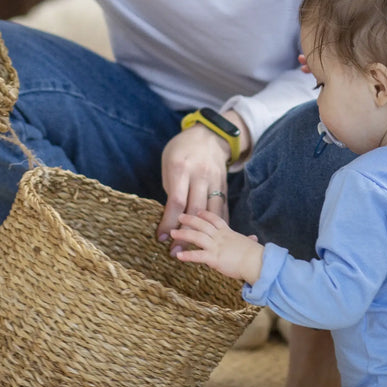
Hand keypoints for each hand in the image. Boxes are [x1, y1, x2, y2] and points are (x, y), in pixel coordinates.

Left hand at [156, 110, 247, 241]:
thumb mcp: (169, 163)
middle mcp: (200, 175)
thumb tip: (170, 215)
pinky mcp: (225, 185)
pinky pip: (222, 208)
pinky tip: (212, 239)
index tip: (161, 237)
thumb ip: (171, 187)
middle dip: (184, 233)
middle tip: (174, 251)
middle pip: (194, 210)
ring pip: (211, 212)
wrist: (209, 135)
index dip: (168, 222)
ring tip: (192, 250)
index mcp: (181, 168)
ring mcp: (215, 181)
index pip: (176, 201)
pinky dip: (217, 225)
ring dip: (202, 233)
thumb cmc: (182, 150)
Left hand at [171, 211, 263, 283]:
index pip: (215, 220)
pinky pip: (198, 256)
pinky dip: (187, 255)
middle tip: (180, 216)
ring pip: (197, 237)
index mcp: (228, 233)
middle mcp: (220, 237)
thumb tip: (254, 239)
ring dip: (183, 234)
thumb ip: (248, 240)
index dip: (206, 215)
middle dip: (190, 219)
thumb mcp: (250, 243)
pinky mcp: (214, 258)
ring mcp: (216, 247)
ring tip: (172, 233)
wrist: (257, 262)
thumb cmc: (256, 254)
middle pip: (202, 225)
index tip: (198, 211)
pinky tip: (178, 256)